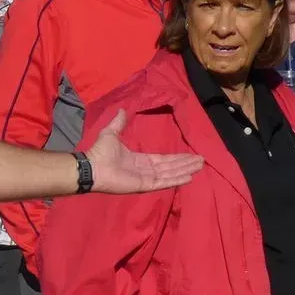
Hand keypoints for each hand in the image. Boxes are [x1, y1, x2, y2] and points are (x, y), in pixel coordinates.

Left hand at [84, 110, 202, 192]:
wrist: (92, 166)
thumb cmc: (100, 152)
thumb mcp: (112, 132)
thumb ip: (119, 123)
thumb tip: (122, 109)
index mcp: (140, 159)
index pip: (163, 159)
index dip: (177, 157)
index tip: (190, 155)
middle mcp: (146, 170)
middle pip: (171, 166)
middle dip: (186, 163)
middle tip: (201, 160)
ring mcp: (146, 179)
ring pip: (170, 174)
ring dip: (185, 170)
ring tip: (199, 166)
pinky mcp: (144, 185)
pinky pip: (163, 182)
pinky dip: (176, 180)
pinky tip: (188, 177)